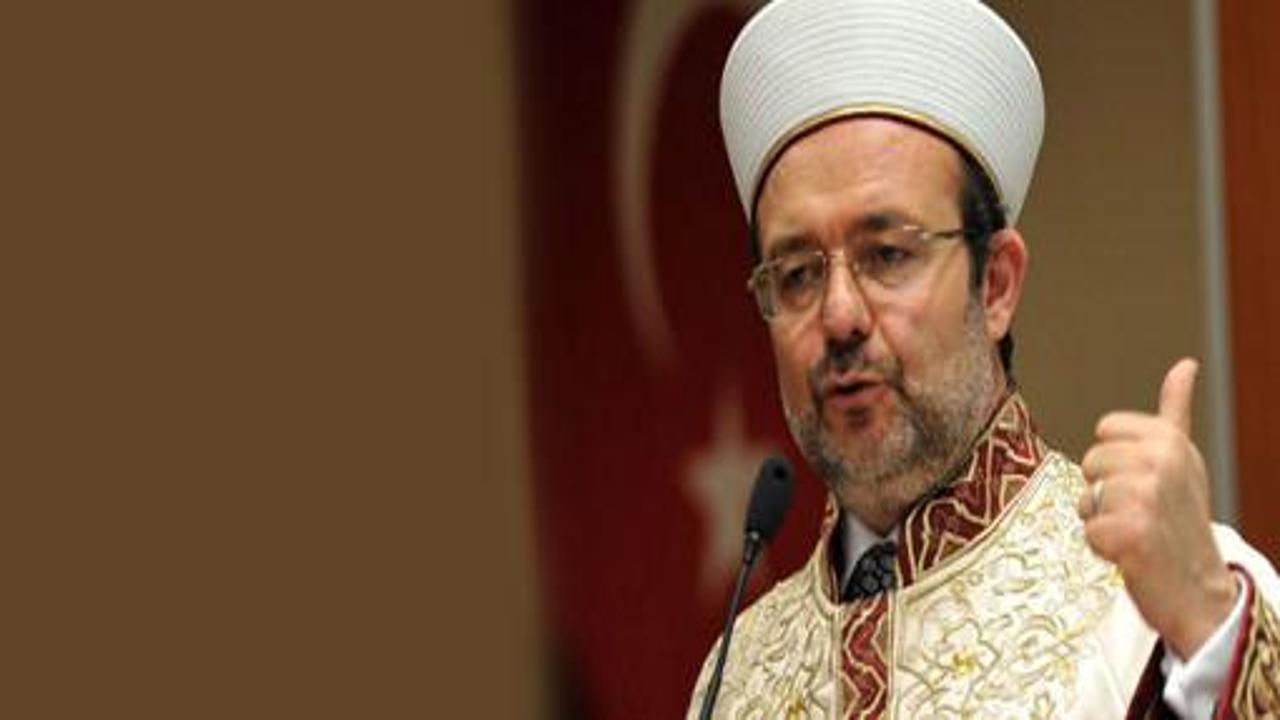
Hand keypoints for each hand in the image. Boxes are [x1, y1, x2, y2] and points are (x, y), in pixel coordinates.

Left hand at [1078, 358, 1237, 659]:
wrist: (1200, 588)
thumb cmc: (1183, 520)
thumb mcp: (1184, 458)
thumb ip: (1175, 410)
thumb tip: (1184, 364)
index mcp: (1171, 440)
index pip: (1105, 429)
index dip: (1115, 460)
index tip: (1145, 481)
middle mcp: (1161, 462)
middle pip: (1090, 462)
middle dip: (1105, 491)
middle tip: (1140, 512)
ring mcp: (1146, 496)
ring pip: (1086, 496)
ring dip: (1102, 520)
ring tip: (1136, 531)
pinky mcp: (1130, 532)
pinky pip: (1087, 530)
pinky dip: (1102, 547)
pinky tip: (1131, 553)